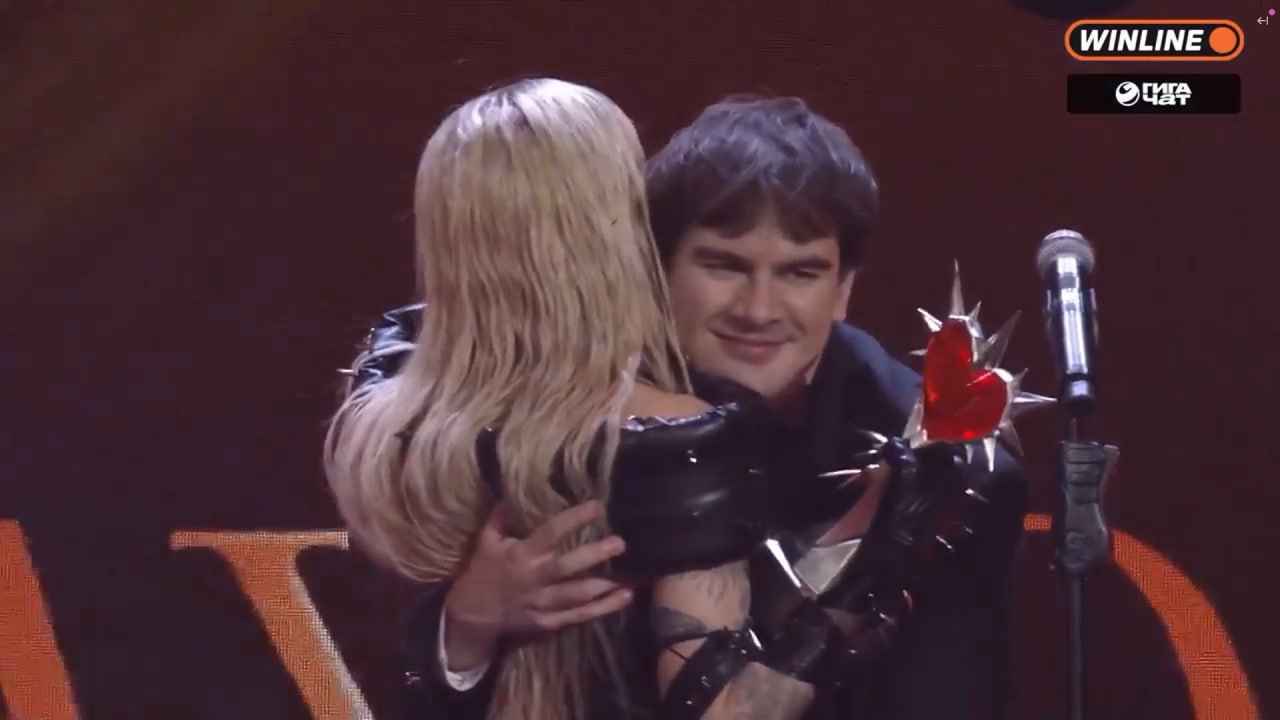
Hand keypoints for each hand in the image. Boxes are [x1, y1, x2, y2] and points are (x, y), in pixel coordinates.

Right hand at [442, 500, 632, 666]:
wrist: (471, 615)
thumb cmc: (482, 573)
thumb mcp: (486, 542)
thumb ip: (500, 518)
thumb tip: (510, 492)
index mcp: (521, 554)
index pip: (550, 533)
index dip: (574, 519)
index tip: (598, 506)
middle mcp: (533, 578)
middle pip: (567, 566)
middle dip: (594, 554)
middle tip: (620, 543)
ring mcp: (541, 603)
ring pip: (576, 595)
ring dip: (603, 586)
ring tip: (629, 577)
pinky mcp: (547, 622)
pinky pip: (578, 616)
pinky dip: (602, 608)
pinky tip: (623, 598)